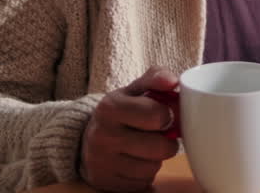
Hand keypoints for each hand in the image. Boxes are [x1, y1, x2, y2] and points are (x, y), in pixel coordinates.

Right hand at [79, 66, 180, 191]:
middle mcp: (102, 136)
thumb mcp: (134, 90)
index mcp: (110, 108)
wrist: (87, 139)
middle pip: (159, 147)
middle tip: (159, 135)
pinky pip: (143, 184)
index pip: (157, 115)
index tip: (163, 116)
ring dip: (156, 160)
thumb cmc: (120, 112)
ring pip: (153, 168)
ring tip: (144, 149)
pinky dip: (145, 175)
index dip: (167, 116)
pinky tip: (135, 162)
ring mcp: (102, 163)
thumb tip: (173, 81)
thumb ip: (155, 78)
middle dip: (166, 142)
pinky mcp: (106, 184)